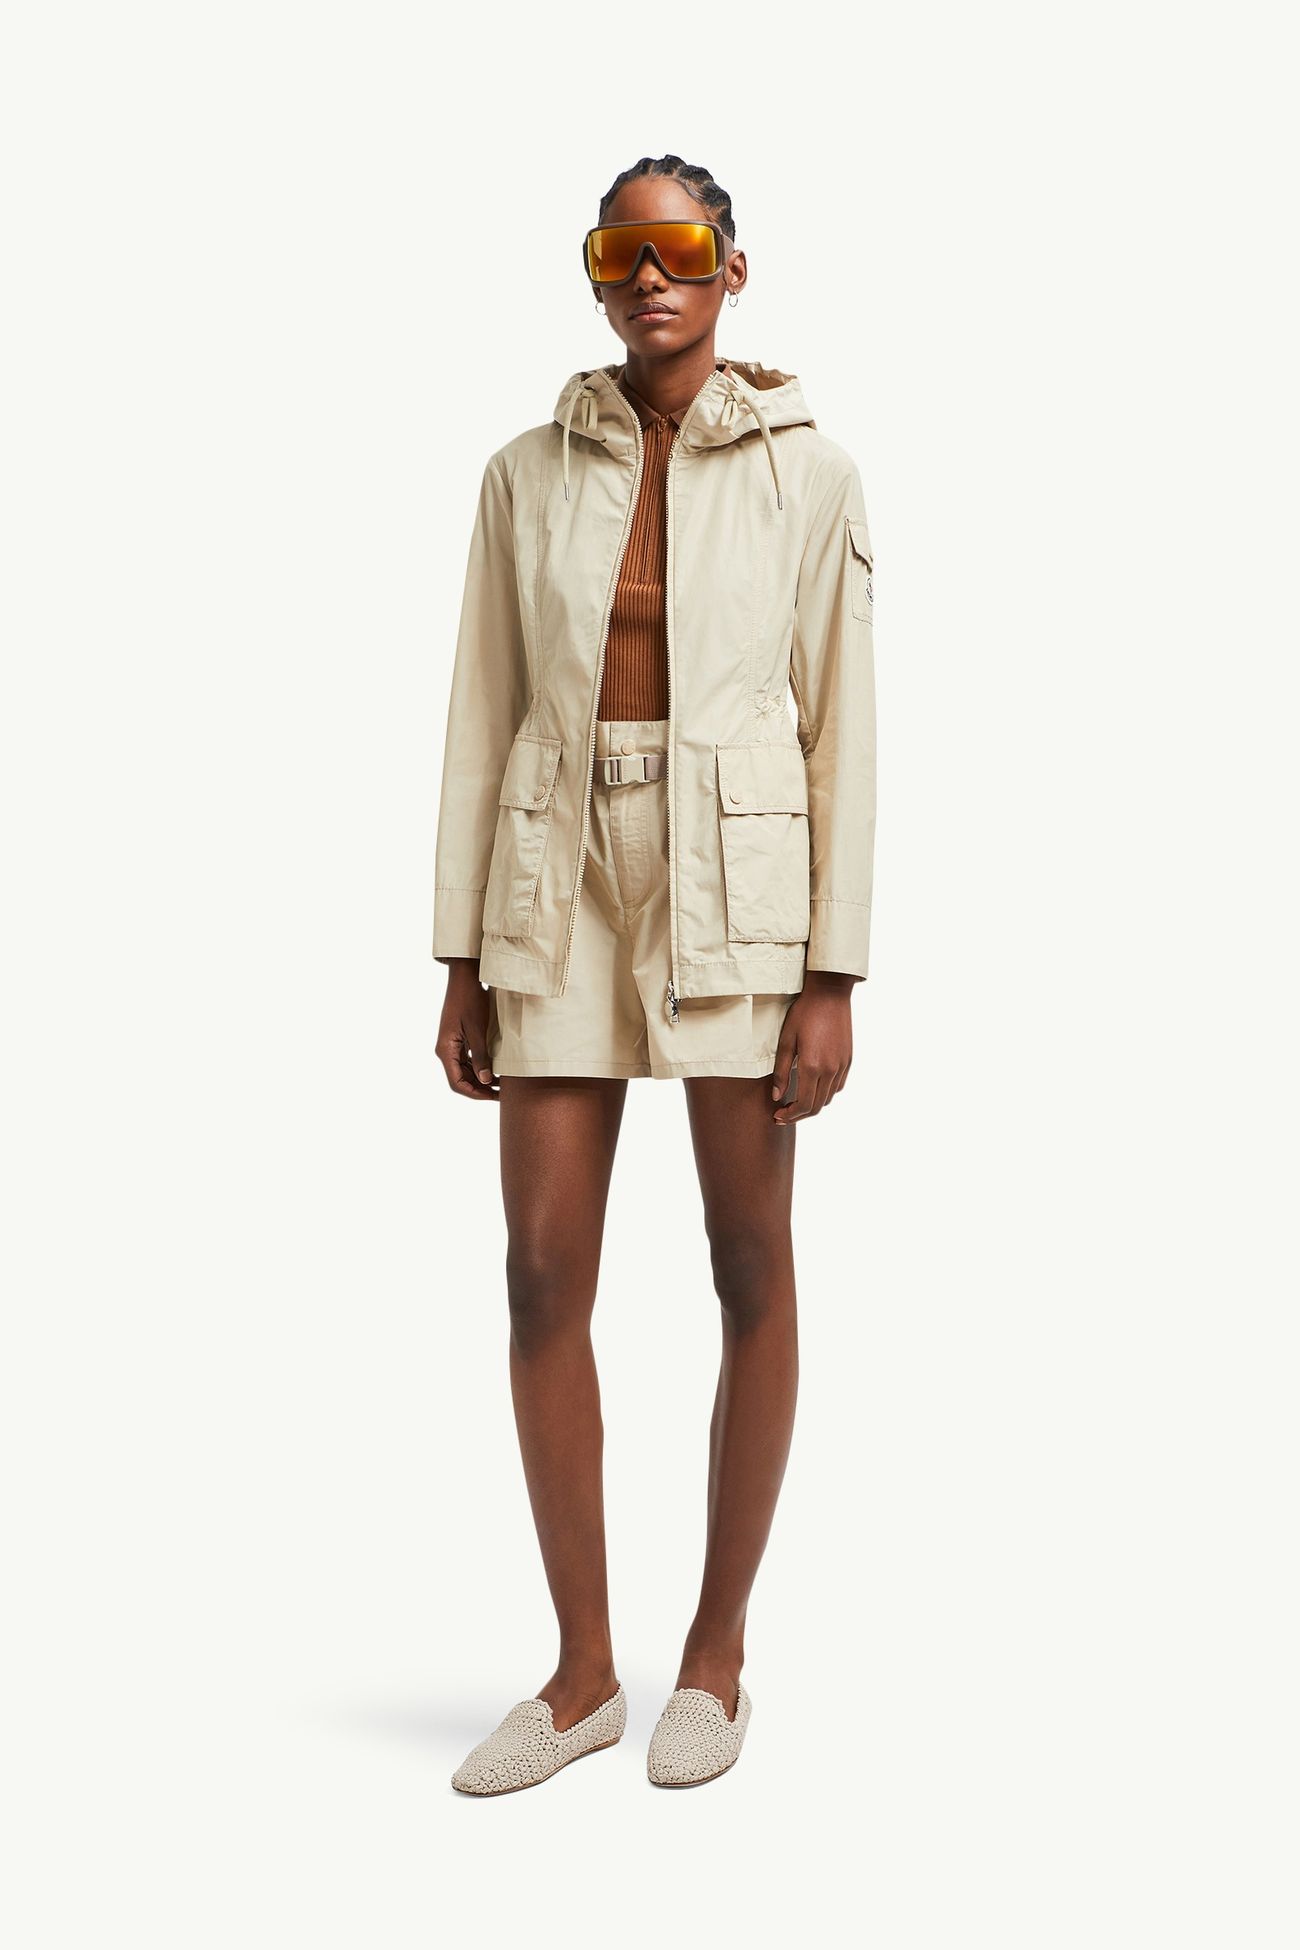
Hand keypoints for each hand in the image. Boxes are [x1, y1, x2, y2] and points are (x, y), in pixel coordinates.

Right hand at [436, 959, 499, 1099]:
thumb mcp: (478, 1030)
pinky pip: (467, 1059)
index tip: (494, 1097)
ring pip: (464, 1071)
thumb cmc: (470, 1000)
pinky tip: (495, 1069)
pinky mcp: (458, 1038)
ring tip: (502, 1083)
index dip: (475, 1094)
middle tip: (502, 1093)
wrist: (465, 977)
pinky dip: (480, 1067)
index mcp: (446, 1050)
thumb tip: (484, 1081)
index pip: (457, 1083)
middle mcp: (446, 1050)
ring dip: (480, 1079)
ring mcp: (451, 1044)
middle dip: (480, 1089)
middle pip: (460, 1079)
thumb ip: (480, 1056)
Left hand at [769, 970, 857, 1122]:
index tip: (777, 1116)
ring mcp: (841, 1066)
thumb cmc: (804, 1014)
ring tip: (796, 1104)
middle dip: (798, 1116)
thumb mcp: (786, 1041)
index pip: (803, 1105)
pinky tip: (813, 1089)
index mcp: (812, 1067)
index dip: (790, 1116)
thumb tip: (777, 1096)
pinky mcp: (848, 1060)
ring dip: (812, 1106)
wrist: (830, 995)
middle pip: (816, 1106)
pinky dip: (825, 1094)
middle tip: (783, 1115)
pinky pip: (838, 1086)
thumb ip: (781, 1071)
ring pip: (828, 1098)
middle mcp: (830, 1070)